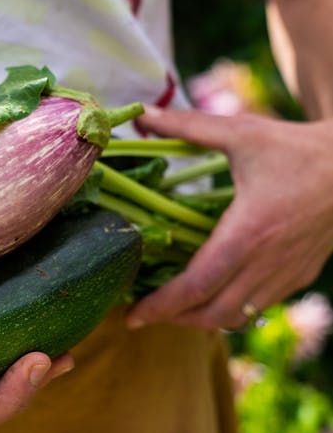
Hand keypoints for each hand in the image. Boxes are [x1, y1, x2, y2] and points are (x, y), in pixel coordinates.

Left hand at [127, 107, 332, 329]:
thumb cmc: (296, 147)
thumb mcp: (241, 133)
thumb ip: (189, 126)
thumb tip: (142, 113)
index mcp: (249, 232)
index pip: (197, 285)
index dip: (162, 305)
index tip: (132, 316)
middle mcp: (268, 262)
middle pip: (213, 312)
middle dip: (173, 319)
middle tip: (142, 316)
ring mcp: (287, 273)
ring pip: (237, 316)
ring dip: (200, 319)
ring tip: (170, 310)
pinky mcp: (301, 275)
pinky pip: (259, 306)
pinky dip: (229, 311)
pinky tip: (211, 297)